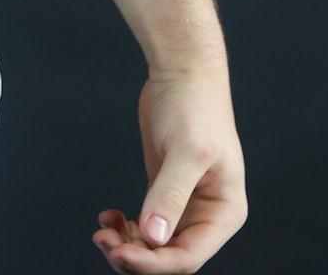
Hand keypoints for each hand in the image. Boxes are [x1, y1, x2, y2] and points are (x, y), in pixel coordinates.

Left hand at [94, 67, 246, 270]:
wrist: (182, 72)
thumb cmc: (195, 105)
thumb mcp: (186, 151)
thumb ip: (170, 195)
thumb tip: (155, 236)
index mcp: (224, 212)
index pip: (188, 255)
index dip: (154, 262)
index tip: (121, 253)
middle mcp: (207, 215)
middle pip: (170, 256)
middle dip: (136, 256)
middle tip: (104, 241)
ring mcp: (185, 205)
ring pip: (155, 246)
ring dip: (128, 245)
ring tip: (103, 231)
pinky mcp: (163, 192)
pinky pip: (146, 226)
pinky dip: (126, 228)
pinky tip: (108, 216)